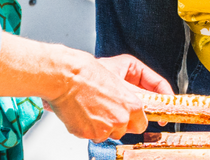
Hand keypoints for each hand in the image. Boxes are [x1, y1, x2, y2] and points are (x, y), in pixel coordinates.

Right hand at [46, 50, 173, 141]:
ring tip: (92, 107)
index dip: (134, 120)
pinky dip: (87, 127)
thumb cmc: (91, 73)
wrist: (67, 77)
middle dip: (117, 124)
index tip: (130, 117)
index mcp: (132, 106)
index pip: (142, 125)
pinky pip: (90, 135)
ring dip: (101, 126)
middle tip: (106, 109)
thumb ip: (133, 95)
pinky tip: (83, 112)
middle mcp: (120, 120)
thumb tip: (138, 108)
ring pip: (106, 134)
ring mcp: (103, 129)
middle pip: (123, 131)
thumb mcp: (121, 79)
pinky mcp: (87, 134)